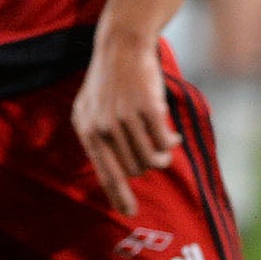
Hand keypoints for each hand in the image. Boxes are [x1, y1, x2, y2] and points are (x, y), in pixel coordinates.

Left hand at [70, 33, 177, 215]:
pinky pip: (164, 142)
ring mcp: (125, 119)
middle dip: (147, 166)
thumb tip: (122, 173)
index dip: (119, 196)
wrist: (122, 46)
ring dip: (162, 156)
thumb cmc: (108, 81)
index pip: (106, 174)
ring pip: (151, 158)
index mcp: (87, 131)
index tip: (130, 213)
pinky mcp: (147, 109)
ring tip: (166, 145)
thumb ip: (100, 139)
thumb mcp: (91, 109)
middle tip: (156, 155)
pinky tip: (172, 135)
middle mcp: (103, 128)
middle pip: (133, 169)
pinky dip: (170, 141)